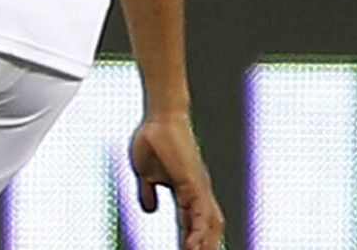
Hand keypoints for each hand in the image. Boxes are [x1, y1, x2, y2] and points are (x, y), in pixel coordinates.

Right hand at [129, 114, 223, 249]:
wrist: (158, 119)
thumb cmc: (153, 140)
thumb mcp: (145, 174)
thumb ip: (148, 193)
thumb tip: (149, 210)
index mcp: (187, 193)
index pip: (192, 225)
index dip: (190, 242)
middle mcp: (198, 194)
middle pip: (209, 229)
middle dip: (205, 247)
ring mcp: (199, 189)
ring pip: (211, 226)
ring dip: (206, 246)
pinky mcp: (195, 184)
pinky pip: (202, 214)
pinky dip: (200, 233)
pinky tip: (193, 247)